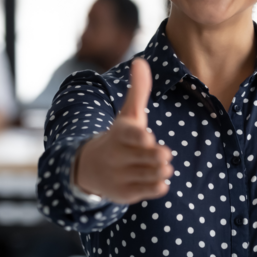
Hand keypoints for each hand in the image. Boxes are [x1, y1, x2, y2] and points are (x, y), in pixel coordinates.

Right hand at [74, 58, 173, 203]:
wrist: (91, 167)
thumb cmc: (119, 136)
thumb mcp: (128, 114)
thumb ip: (138, 90)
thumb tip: (140, 61)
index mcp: (119, 134)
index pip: (130, 135)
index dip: (140, 138)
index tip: (149, 139)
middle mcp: (116, 155)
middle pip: (144, 157)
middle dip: (157, 156)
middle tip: (165, 154)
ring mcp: (119, 176)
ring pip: (148, 174)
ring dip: (161, 171)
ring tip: (165, 166)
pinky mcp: (124, 194)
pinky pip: (146, 192)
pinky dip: (157, 187)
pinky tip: (160, 181)